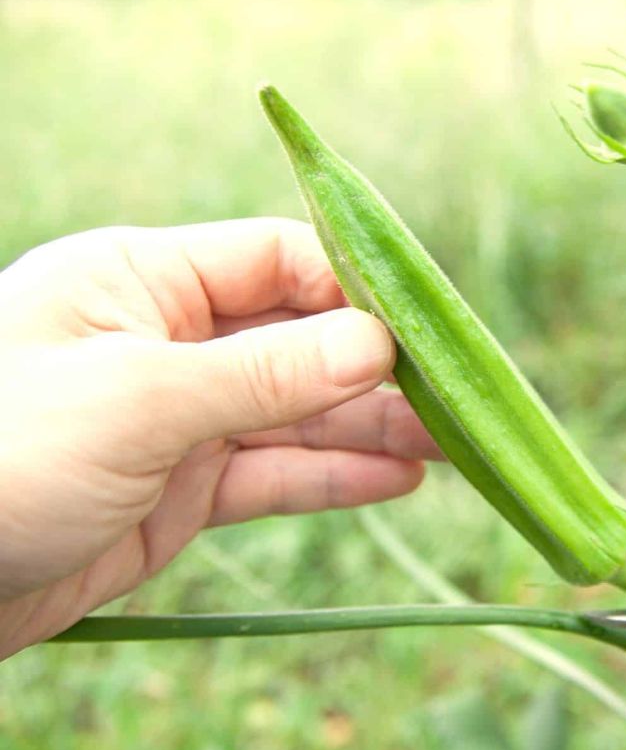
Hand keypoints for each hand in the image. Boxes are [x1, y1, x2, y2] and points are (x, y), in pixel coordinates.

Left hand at [0, 218, 439, 658]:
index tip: (423, 328)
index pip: (275, 260)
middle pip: (300, 341)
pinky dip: (334, 477)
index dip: (352, 289)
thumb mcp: (136, 399)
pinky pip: (274, 473)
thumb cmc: (1, 455)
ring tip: (452, 444)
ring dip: (372, 428)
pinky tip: (400, 478)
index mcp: (141, 278)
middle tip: (457, 397)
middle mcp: (169, 339)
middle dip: (377, 370)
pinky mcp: (182, 489)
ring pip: (297, 413)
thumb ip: (263, 372)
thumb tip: (376, 344)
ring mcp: (179, 417)